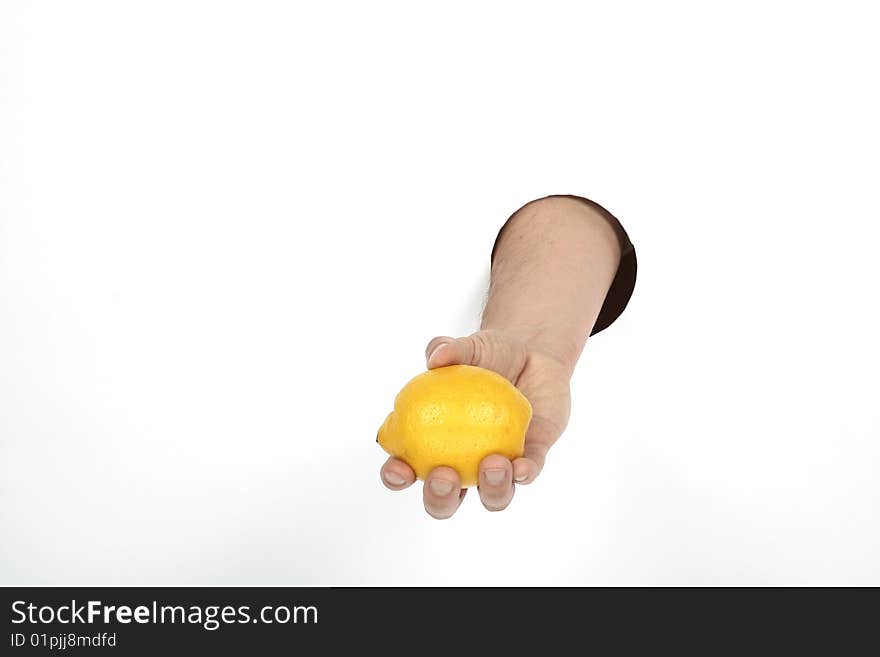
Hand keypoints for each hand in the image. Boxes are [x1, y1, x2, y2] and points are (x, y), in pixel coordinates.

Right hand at [379, 329, 571, 518]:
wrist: (532, 353)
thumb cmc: (489, 355)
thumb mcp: (468, 347)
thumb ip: (449, 348)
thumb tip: (435, 357)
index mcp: (433, 442)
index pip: (406, 469)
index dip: (396, 476)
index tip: (398, 468)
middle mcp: (463, 463)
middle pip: (446, 500)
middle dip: (440, 498)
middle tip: (443, 475)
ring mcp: (498, 466)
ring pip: (492, 497)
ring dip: (490, 489)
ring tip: (492, 463)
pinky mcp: (532, 459)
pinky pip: (528, 474)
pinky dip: (525, 474)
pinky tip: (522, 466)